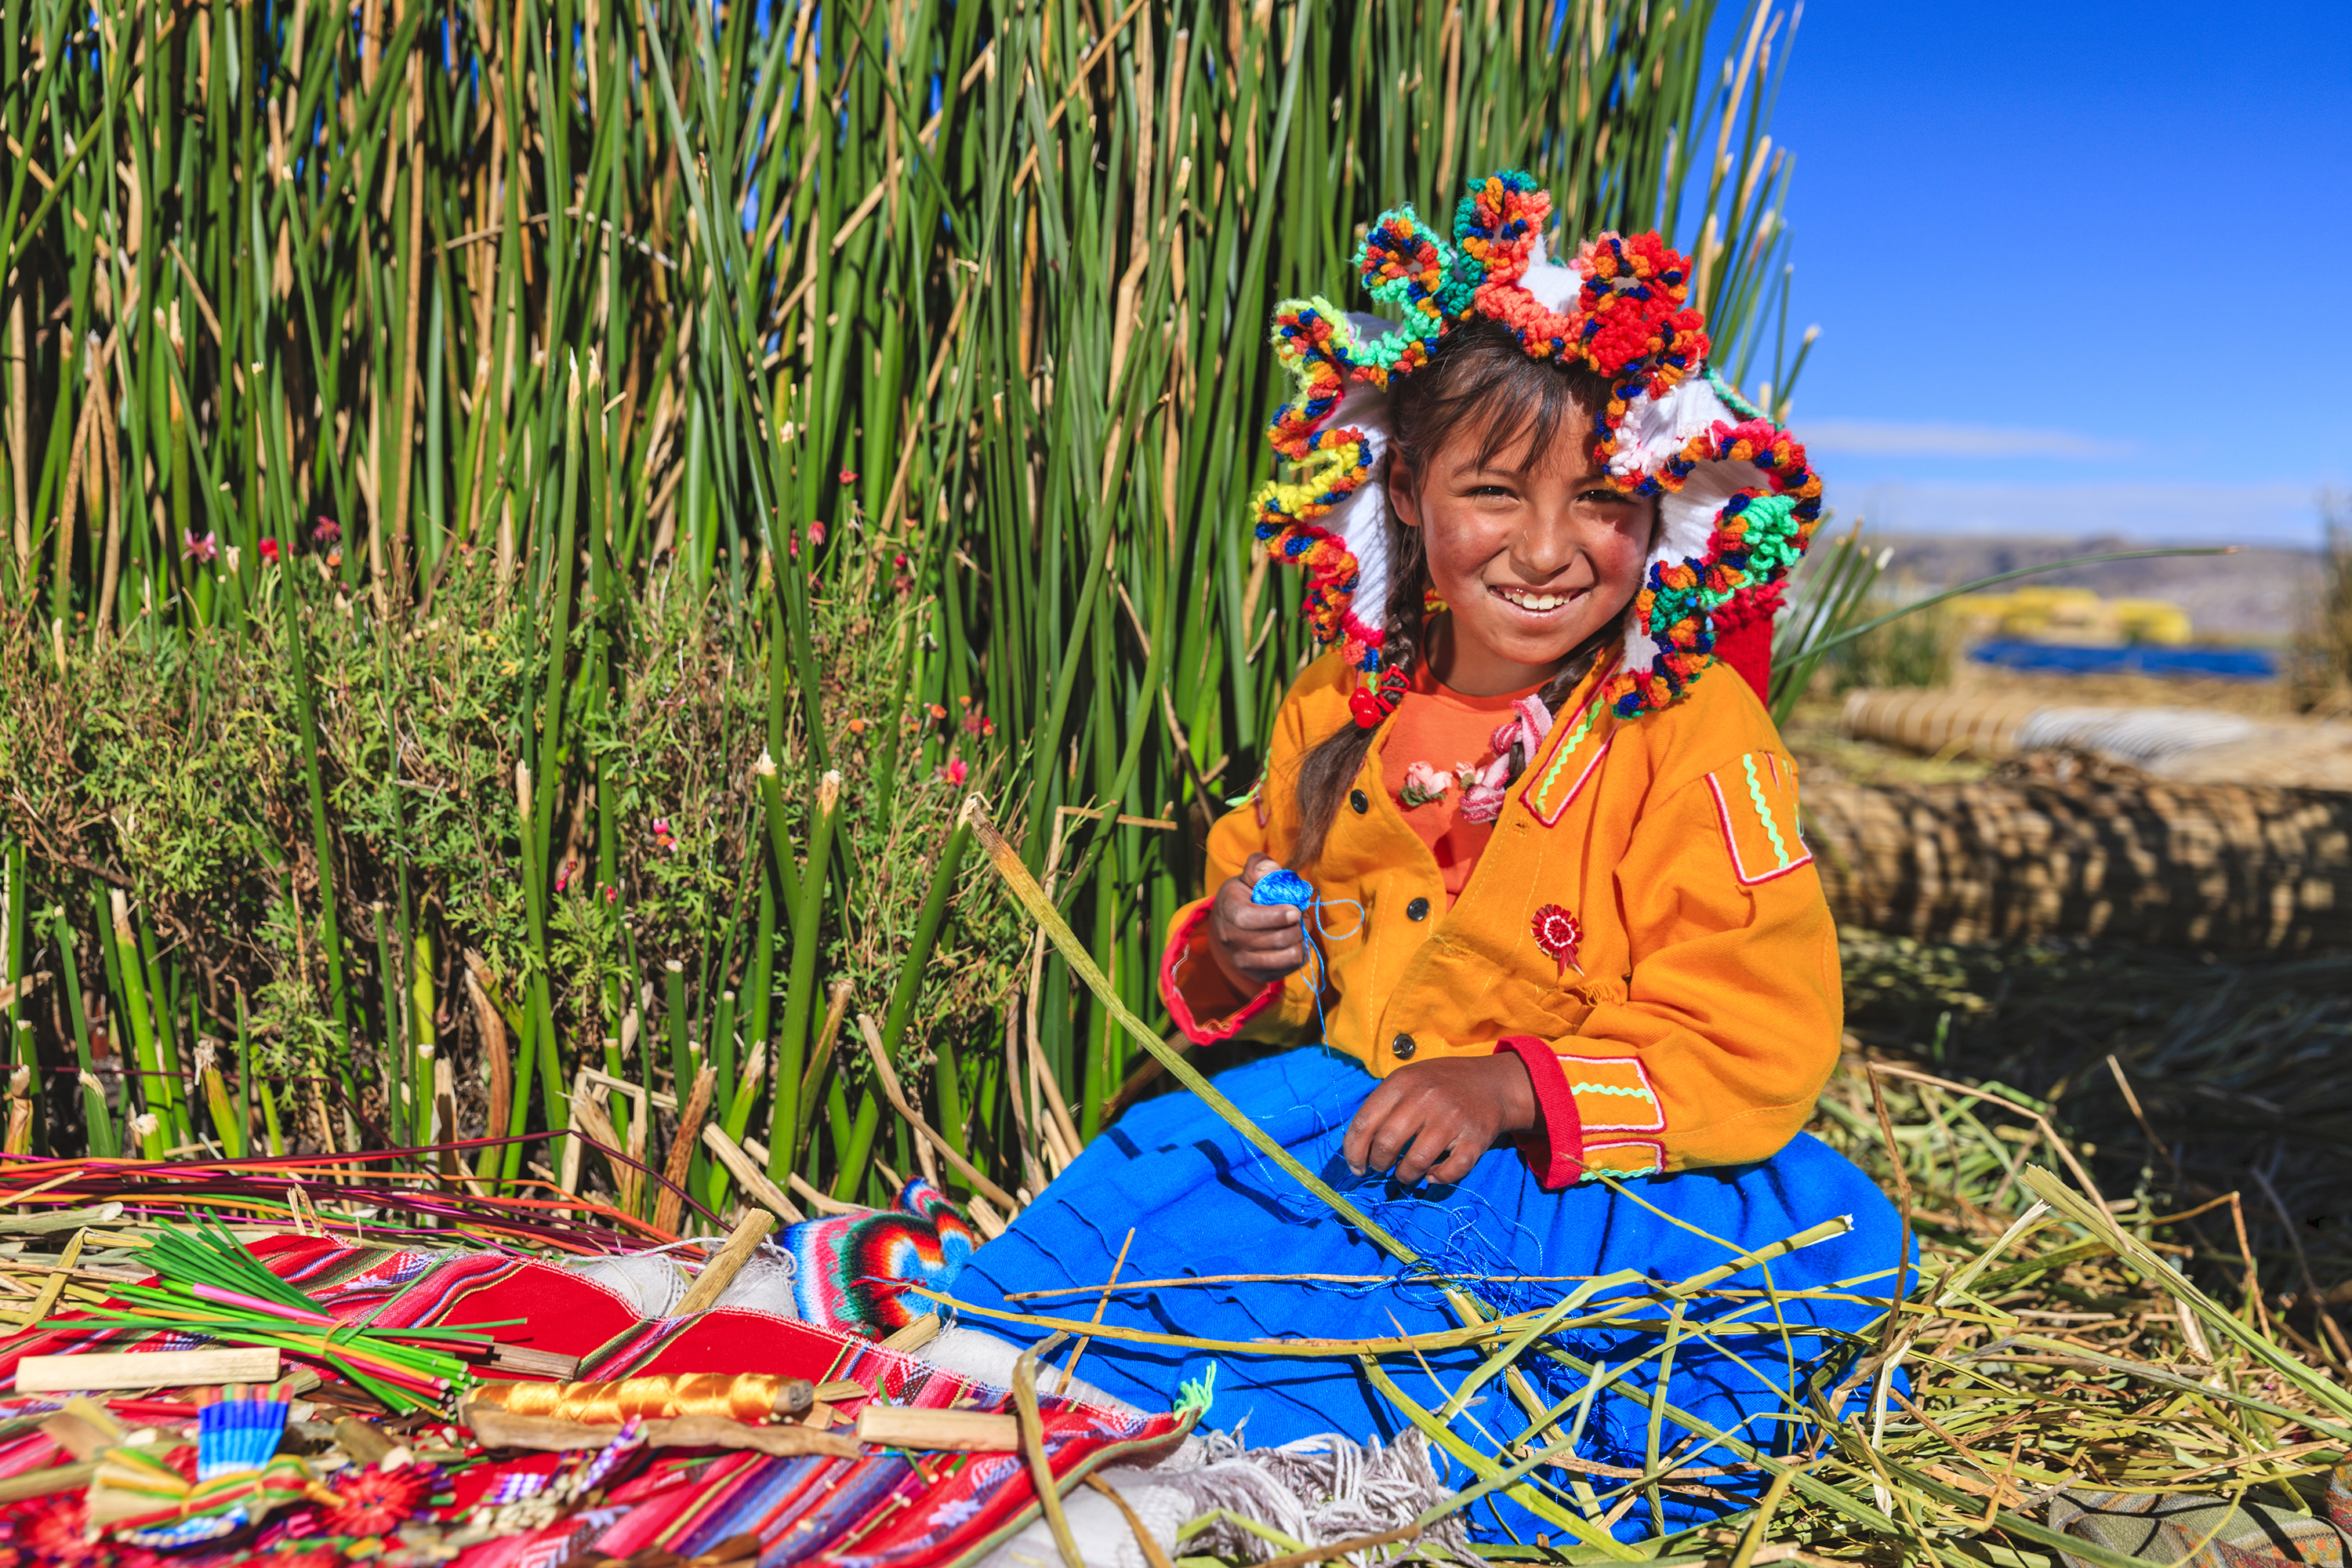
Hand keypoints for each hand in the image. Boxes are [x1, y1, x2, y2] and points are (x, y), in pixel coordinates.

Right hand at [1205, 854, 1306, 990]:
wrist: (1229, 929)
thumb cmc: (1243, 898)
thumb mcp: (1246, 877)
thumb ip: (1259, 867)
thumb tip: (1271, 869)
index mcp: (1228, 910)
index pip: (1247, 919)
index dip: (1275, 916)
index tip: (1295, 910)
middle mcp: (1231, 941)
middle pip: (1275, 939)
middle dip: (1297, 925)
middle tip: (1301, 914)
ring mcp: (1244, 961)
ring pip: (1287, 955)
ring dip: (1301, 939)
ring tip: (1299, 926)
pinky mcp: (1260, 975)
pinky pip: (1291, 967)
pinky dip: (1300, 952)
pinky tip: (1295, 940)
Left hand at [1343, 1053, 1538, 1186]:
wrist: (1493, 1083)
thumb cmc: (1440, 1085)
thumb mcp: (1408, 1081)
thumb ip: (1382, 1107)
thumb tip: (1356, 1148)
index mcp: (1403, 1082)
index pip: (1364, 1123)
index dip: (1354, 1151)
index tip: (1356, 1166)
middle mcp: (1426, 1098)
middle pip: (1386, 1144)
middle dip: (1378, 1164)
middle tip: (1382, 1168)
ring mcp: (1452, 1119)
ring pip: (1415, 1162)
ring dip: (1404, 1176)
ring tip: (1405, 1173)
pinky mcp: (1475, 1138)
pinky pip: (1450, 1171)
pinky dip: (1437, 1178)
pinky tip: (1433, 1173)